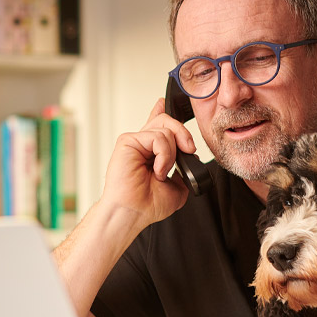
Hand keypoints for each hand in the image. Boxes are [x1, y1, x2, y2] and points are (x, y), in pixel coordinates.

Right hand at [101, 98, 195, 226]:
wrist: (134, 213)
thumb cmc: (148, 205)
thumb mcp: (178, 187)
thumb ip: (184, 169)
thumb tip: (188, 157)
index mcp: (150, 152)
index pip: (156, 125)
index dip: (160, 112)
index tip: (162, 103)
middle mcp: (142, 144)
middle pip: (166, 121)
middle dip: (183, 134)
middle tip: (188, 150)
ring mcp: (135, 141)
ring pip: (165, 129)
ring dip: (171, 154)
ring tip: (162, 173)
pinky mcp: (128, 141)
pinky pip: (157, 137)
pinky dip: (164, 155)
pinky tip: (157, 170)